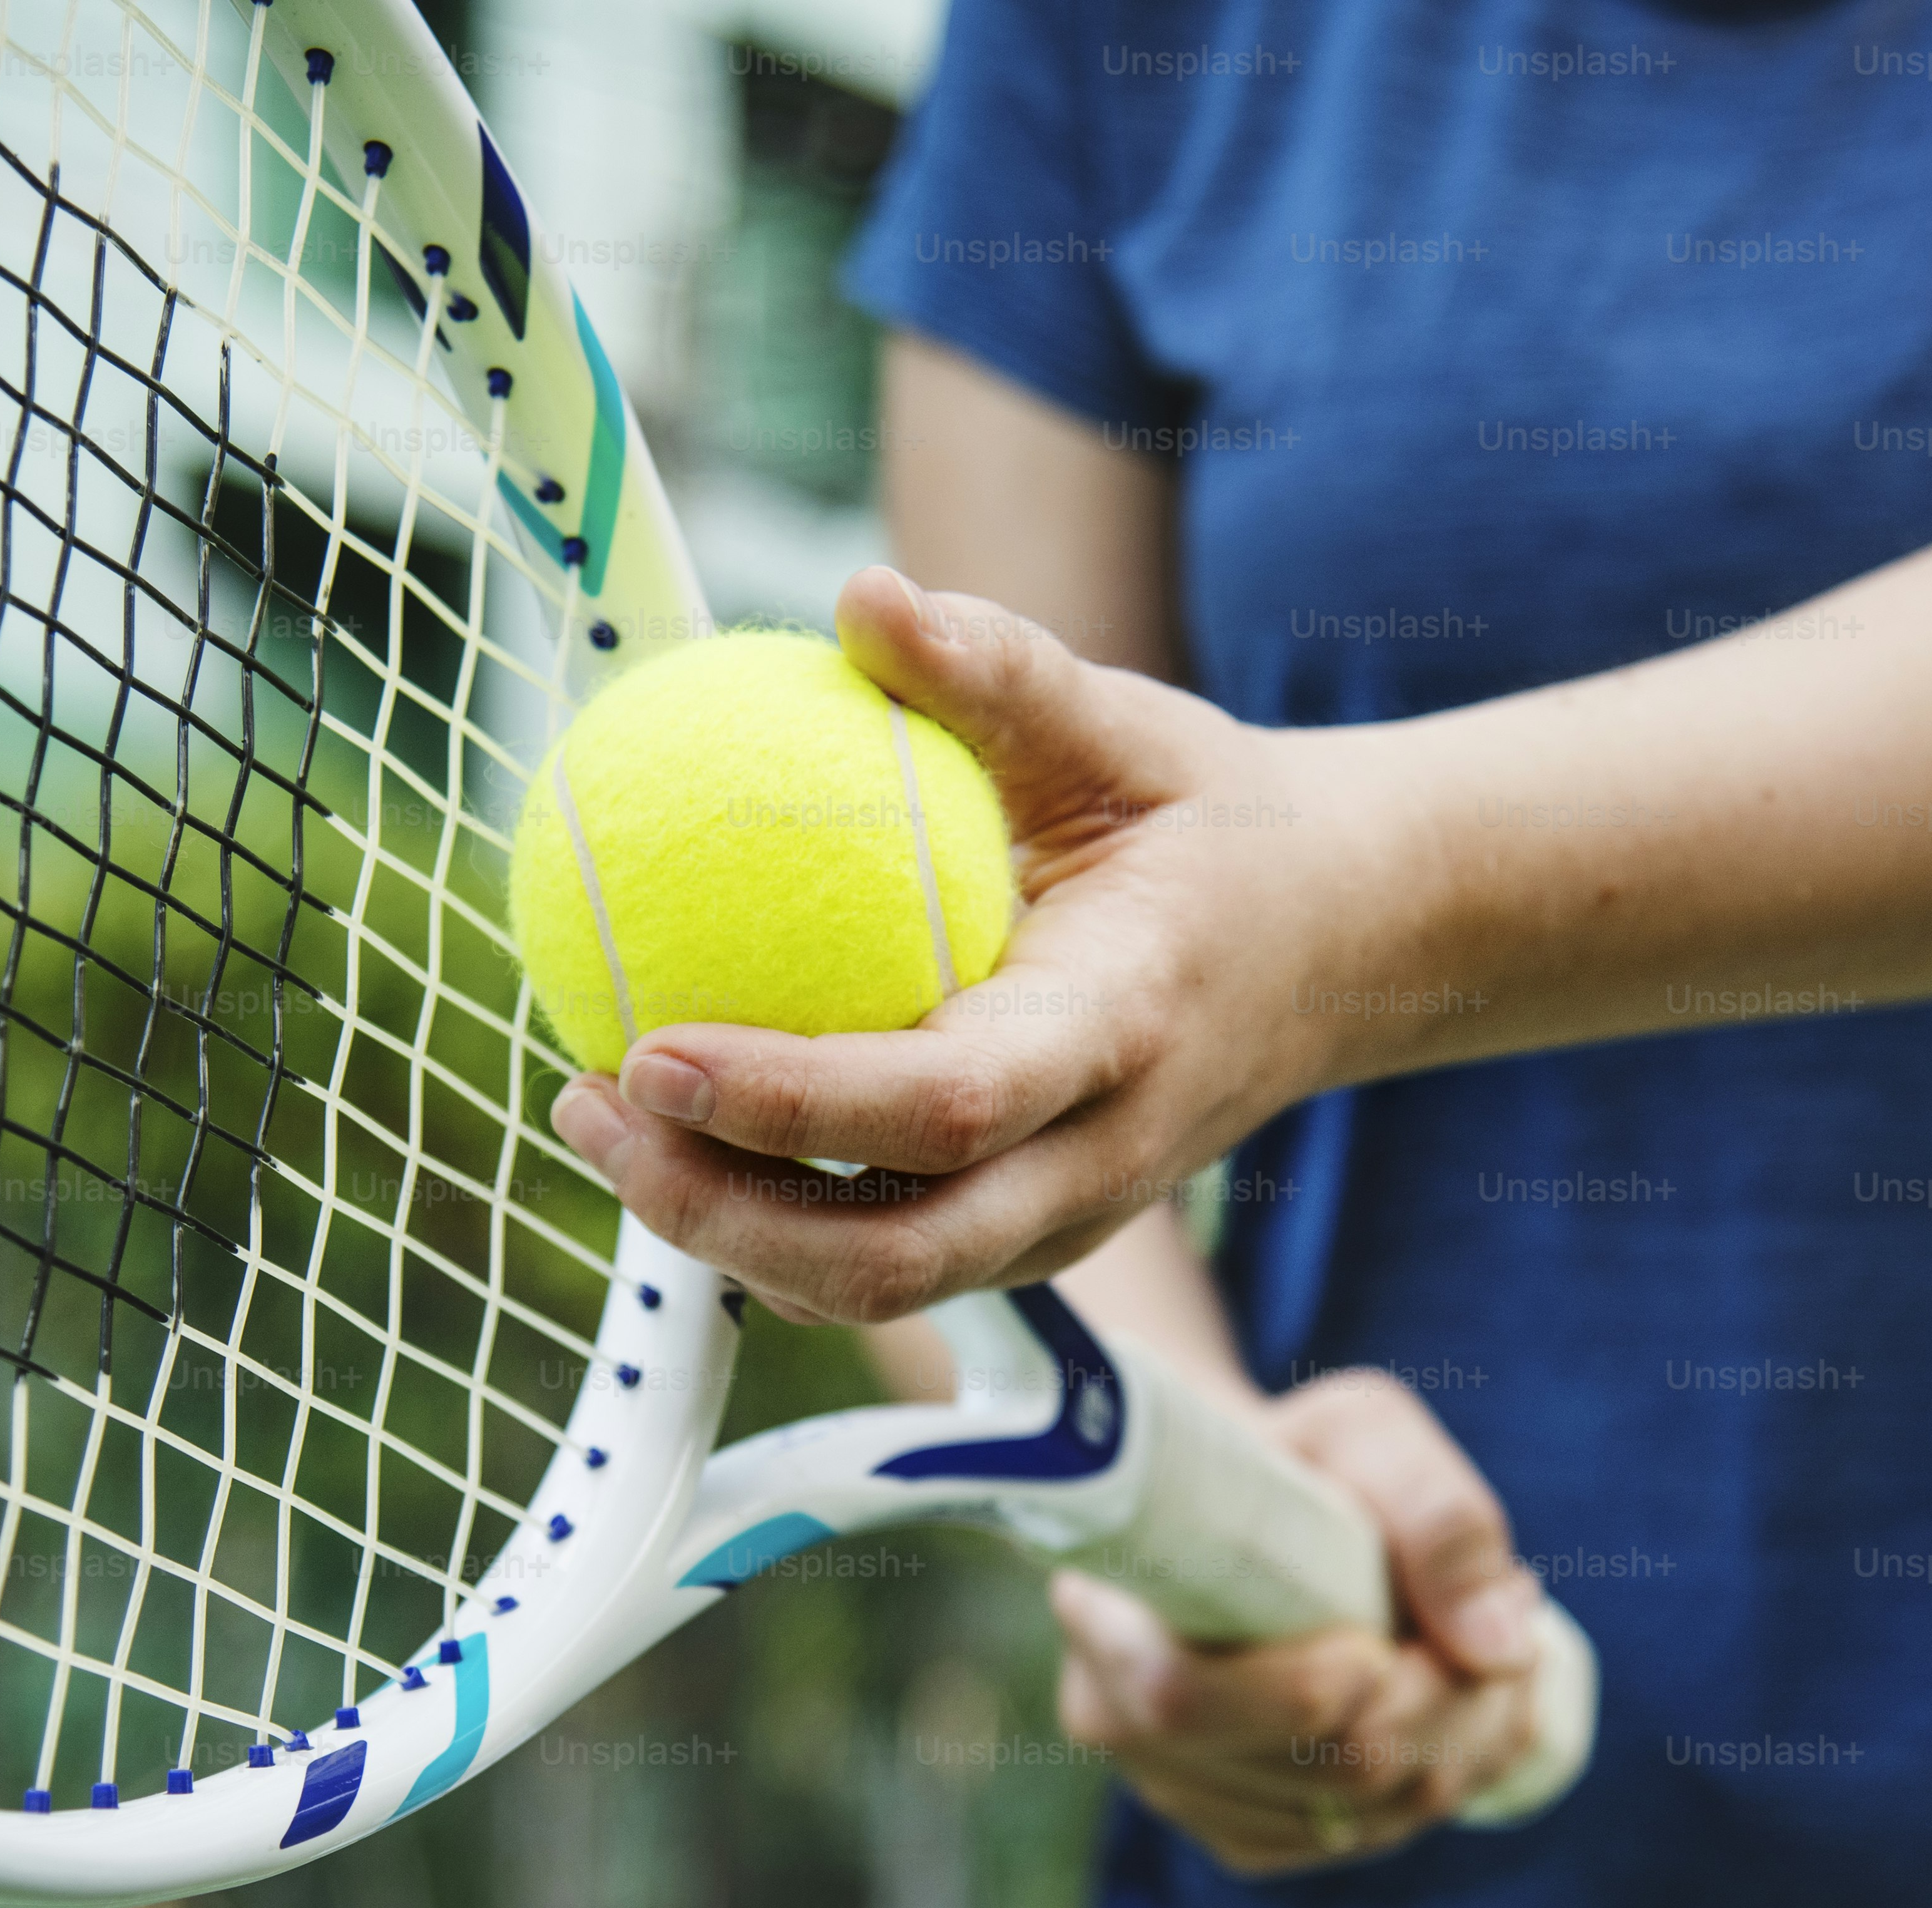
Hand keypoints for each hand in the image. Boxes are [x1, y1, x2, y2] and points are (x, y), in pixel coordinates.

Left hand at [547, 566, 1409, 1324]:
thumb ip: (999, 668)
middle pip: (893, 1256)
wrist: (1344, 942)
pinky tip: (677, 1135)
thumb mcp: (1125, 726)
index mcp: (1122, 1028)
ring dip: (720, 1233)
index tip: (647, 1051)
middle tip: (588, 1101)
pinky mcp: (1031, 1237)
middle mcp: (1100, 1157)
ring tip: (600, 1120)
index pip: (942, 1106)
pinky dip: (766, 1226)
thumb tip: (860, 594)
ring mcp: (1068, 1220)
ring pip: (879, 1288)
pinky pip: (885, 1266)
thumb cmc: (1208, 818)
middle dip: (715, 1213)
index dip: (787, 1102)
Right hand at [1052, 1367, 1545, 1876]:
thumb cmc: (1295, 1466)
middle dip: (1440, 1704)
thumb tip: (1499, 1649)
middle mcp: (1118, 1720)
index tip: (1382, 1637)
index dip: (1300, 1687)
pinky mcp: (1242, 1832)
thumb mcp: (1361, 1433)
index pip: (1179, 1698)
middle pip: (1307, 1767)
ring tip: (1496, 1651)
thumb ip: (1436, 1514)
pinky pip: (1363, 1840)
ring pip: (1356, 1816)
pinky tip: (1469, 1712)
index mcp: (1103, 1614)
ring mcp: (1181, 1790)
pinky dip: (1446, 1782)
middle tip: (1508, 1619)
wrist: (1257, 1518)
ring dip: (1465, 1742)